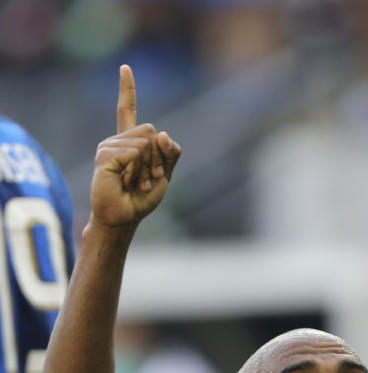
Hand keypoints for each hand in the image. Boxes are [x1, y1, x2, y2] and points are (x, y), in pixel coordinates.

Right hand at [89, 65, 180, 227]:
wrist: (125, 217)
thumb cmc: (142, 198)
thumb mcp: (164, 175)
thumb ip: (169, 153)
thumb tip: (160, 131)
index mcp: (130, 141)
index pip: (127, 110)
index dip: (127, 89)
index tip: (125, 67)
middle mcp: (117, 140)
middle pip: (152, 132)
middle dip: (158, 158)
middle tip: (146, 179)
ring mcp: (109, 147)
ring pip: (145, 144)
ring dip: (148, 168)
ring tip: (135, 182)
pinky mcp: (105, 157)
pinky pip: (135, 152)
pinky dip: (139, 169)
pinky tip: (127, 181)